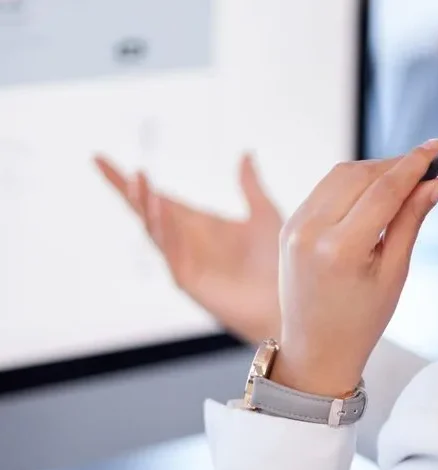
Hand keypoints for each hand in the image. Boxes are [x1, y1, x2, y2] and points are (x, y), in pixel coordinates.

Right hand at [93, 154, 282, 343]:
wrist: (287, 301)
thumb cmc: (278, 262)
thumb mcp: (264, 214)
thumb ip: (250, 186)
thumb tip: (245, 154)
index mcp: (199, 225)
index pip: (160, 198)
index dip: (135, 183)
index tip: (102, 160)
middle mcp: (186, 241)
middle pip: (147, 211)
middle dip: (127, 189)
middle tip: (102, 163)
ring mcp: (184, 261)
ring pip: (153, 229)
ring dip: (144, 204)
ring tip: (138, 178)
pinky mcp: (188, 280)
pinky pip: (169, 252)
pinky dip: (162, 230)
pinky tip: (160, 207)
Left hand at [272, 140, 437, 396]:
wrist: (315, 348)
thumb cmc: (357, 322)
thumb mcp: (393, 273)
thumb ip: (411, 221)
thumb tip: (436, 184)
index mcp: (339, 249)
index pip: (383, 189)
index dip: (413, 164)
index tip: (435, 149)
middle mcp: (310, 232)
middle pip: (359, 173)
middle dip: (393, 165)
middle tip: (423, 170)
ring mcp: (294, 227)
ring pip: (338, 175)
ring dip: (371, 171)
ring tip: (399, 184)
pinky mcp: (288, 226)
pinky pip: (322, 190)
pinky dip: (349, 184)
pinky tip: (369, 195)